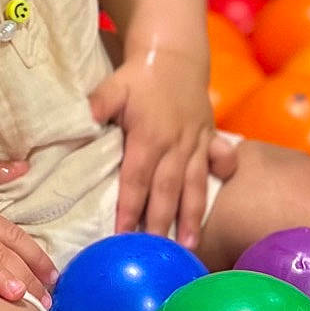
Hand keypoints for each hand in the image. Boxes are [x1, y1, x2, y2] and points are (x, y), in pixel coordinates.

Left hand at [90, 47, 214, 248]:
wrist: (174, 54)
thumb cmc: (139, 76)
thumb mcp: (114, 85)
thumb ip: (100, 103)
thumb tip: (84, 116)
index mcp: (149, 136)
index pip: (137, 179)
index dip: (130, 208)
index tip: (123, 235)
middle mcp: (175, 144)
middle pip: (167, 191)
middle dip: (162, 224)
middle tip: (158, 255)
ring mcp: (196, 142)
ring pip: (195, 185)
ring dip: (192, 216)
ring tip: (189, 245)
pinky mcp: (210, 137)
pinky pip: (221, 160)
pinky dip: (225, 175)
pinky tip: (223, 197)